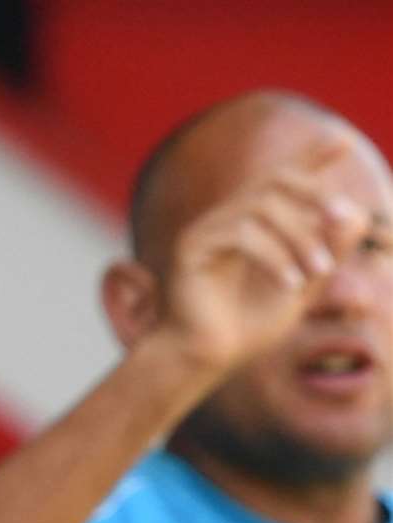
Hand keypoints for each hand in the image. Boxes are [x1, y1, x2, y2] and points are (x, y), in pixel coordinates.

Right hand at [153, 139, 369, 373]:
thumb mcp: (302, 288)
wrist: (204, 360)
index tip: (341, 141)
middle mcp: (221, 221)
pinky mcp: (189, 248)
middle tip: (344, 219)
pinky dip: (274, 255)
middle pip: (274, 182)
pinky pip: (241, 234)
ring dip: (300, 236)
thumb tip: (355, 214)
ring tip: (319, 271)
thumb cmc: (245, 331)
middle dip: (315, 195)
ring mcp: (202, 231)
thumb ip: (326, 254)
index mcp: (245, 226)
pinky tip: (290, 283)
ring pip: (260, 208)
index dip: (310, 159)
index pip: (280, 180)